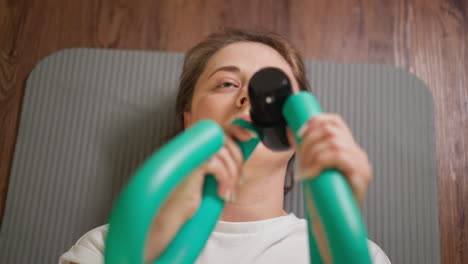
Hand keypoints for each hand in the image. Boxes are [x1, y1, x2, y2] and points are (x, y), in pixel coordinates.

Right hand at [145, 124, 252, 261]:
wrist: (167, 216)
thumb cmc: (186, 200)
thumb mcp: (209, 179)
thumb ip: (220, 165)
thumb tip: (240, 156)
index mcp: (194, 148)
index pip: (217, 129)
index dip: (235, 130)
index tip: (250, 136)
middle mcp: (190, 147)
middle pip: (223, 138)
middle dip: (237, 160)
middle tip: (239, 181)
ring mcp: (189, 155)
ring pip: (222, 153)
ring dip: (232, 175)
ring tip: (228, 192)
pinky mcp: (189, 166)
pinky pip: (215, 165)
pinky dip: (224, 180)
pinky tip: (222, 194)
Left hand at [287, 113, 371, 205]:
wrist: (331, 222)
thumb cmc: (322, 196)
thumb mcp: (311, 166)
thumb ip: (305, 148)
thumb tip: (290, 130)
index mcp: (348, 148)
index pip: (335, 121)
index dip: (316, 121)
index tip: (300, 133)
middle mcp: (357, 154)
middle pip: (331, 131)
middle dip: (309, 143)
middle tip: (300, 160)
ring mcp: (361, 164)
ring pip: (333, 143)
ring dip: (312, 155)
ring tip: (305, 170)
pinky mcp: (361, 176)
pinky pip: (338, 157)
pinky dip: (319, 163)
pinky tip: (311, 175)